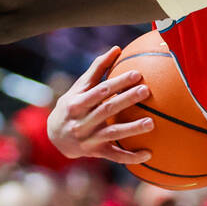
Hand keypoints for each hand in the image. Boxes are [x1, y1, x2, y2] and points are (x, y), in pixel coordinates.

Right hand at [48, 47, 153, 163]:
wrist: (54, 137)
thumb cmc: (72, 105)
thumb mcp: (80, 87)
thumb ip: (97, 69)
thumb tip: (117, 49)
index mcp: (78, 103)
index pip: (100, 91)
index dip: (118, 82)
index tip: (137, 73)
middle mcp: (82, 121)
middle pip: (107, 109)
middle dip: (127, 100)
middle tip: (146, 91)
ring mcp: (89, 139)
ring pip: (113, 133)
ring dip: (132, 129)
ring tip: (152, 122)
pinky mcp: (96, 153)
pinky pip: (115, 156)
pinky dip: (131, 157)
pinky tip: (149, 153)